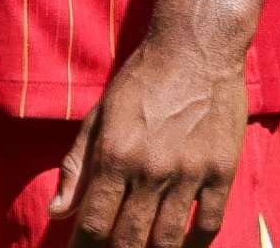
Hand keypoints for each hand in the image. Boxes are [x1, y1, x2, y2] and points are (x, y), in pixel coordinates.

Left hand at [52, 32, 250, 247]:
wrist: (195, 51)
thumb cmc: (140, 82)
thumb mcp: (98, 117)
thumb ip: (76, 166)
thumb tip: (57, 212)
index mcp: (113, 155)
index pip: (94, 221)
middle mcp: (150, 170)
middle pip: (129, 238)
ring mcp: (190, 174)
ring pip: (168, 239)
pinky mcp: (222, 173)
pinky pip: (209, 225)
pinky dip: (194, 245)